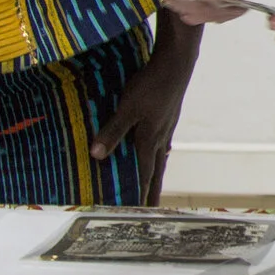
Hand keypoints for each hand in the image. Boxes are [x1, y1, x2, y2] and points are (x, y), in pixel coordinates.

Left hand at [89, 20, 196, 193]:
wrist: (177, 63)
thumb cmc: (151, 85)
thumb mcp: (127, 108)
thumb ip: (112, 131)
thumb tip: (97, 155)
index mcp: (150, 139)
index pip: (145, 173)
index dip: (142, 192)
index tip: (143, 211)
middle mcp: (161, 136)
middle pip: (157, 169)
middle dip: (154, 189)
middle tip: (154, 207)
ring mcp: (167, 125)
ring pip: (161, 155)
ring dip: (158, 171)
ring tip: (156, 182)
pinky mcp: (169, 114)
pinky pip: (163, 141)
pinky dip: (161, 151)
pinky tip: (161, 148)